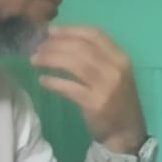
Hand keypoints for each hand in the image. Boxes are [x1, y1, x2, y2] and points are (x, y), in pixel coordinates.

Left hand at [31, 27, 147, 153]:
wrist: (126, 131)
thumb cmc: (116, 99)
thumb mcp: (113, 73)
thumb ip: (95, 57)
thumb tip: (61, 39)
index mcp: (121, 58)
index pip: (95, 34)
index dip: (70, 30)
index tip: (50, 31)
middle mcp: (115, 69)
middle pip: (80, 47)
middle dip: (54, 44)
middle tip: (37, 48)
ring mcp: (106, 86)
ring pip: (73, 63)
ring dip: (50, 59)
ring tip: (35, 60)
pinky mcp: (95, 103)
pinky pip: (68, 87)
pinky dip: (52, 82)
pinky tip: (43, 81)